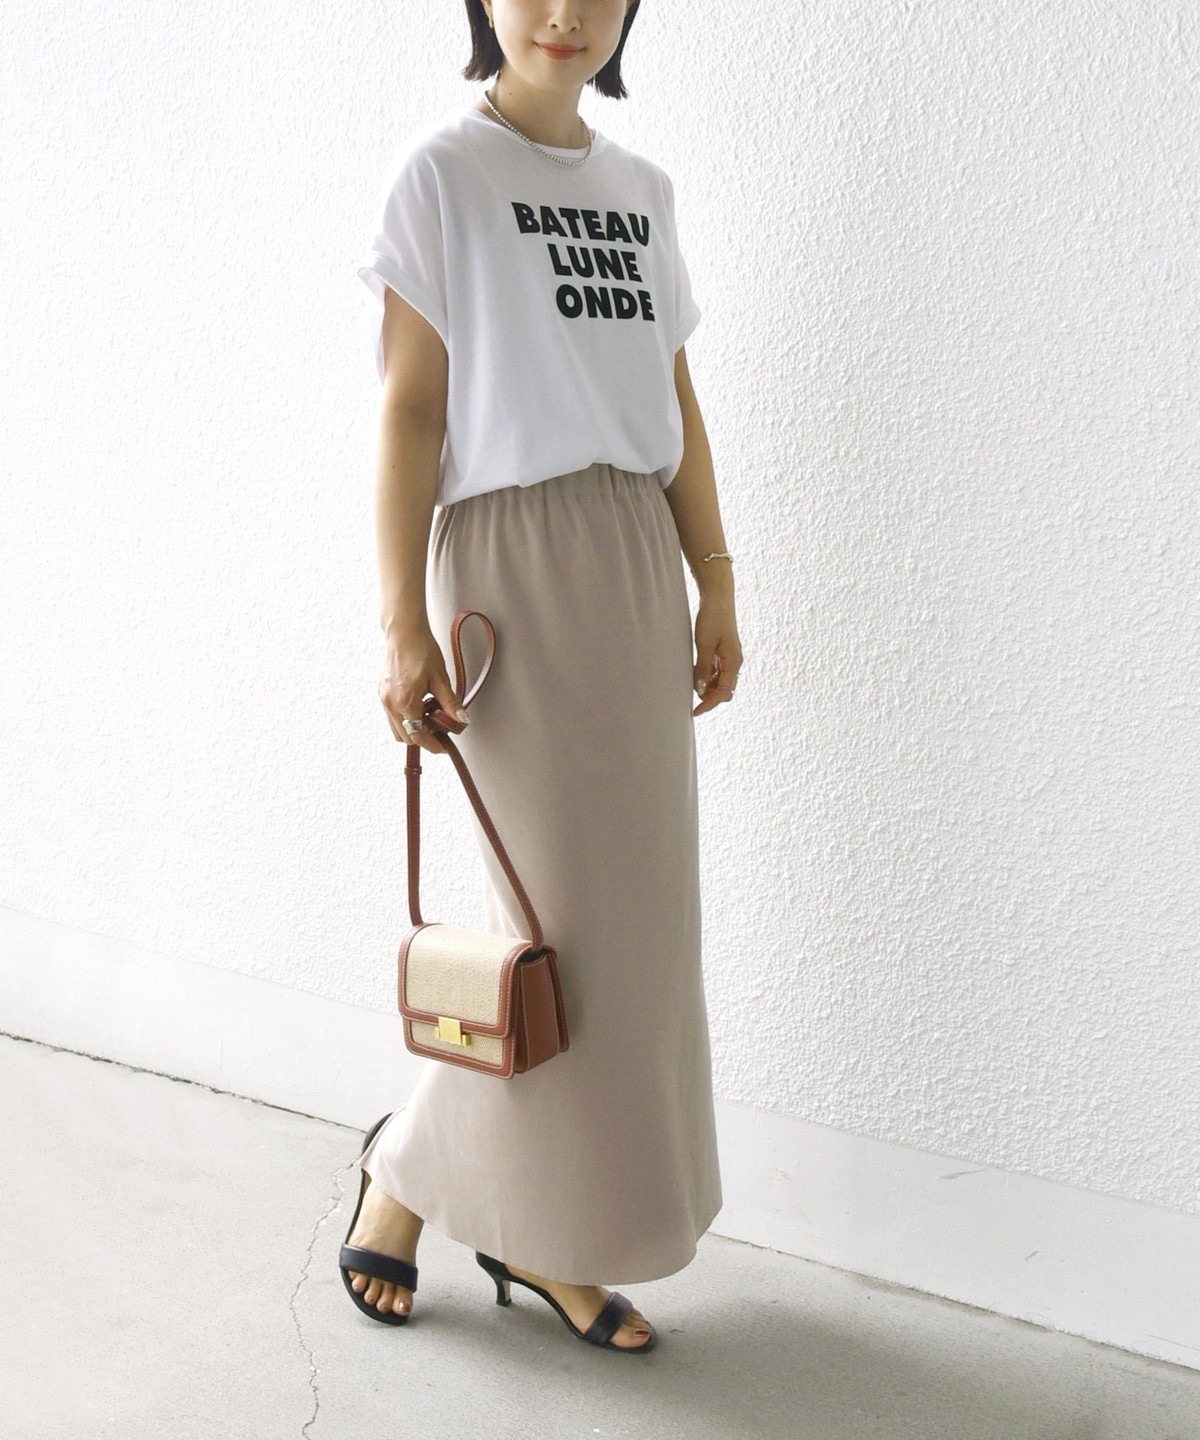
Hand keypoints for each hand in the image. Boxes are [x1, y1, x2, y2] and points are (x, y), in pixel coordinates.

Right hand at [379, 619, 466, 754]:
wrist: (404, 632)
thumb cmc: (421, 650)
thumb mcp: (440, 678)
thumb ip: (450, 703)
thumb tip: (461, 719)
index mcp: (405, 701)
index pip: (418, 736)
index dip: (432, 745)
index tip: (443, 747)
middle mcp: (390, 703)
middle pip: (405, 737)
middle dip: (424, 737)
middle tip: (441, 730)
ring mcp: (384, 698)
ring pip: (397, 728)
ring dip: (413, 728)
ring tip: (431, 716)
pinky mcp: (382, 693)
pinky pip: (392, 716)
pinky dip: (406, 718)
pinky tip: (420, 705)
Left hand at [692, 592, 742, 716]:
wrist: (717, 598)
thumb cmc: (713, 618)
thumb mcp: (704, 644)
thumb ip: (703, 668)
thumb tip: (700, 689)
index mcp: (734, 662)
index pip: (723, 692)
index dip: (709, 703)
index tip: (695, 711)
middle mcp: (734, 662)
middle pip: (724, 690)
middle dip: (710, 698)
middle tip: (691, 701)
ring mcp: (729, 658)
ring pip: (720, 682)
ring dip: (708, 688)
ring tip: (691, 687)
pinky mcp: (723, 652)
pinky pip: (717, 672)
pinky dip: (707, 677)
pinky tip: (696, 675)